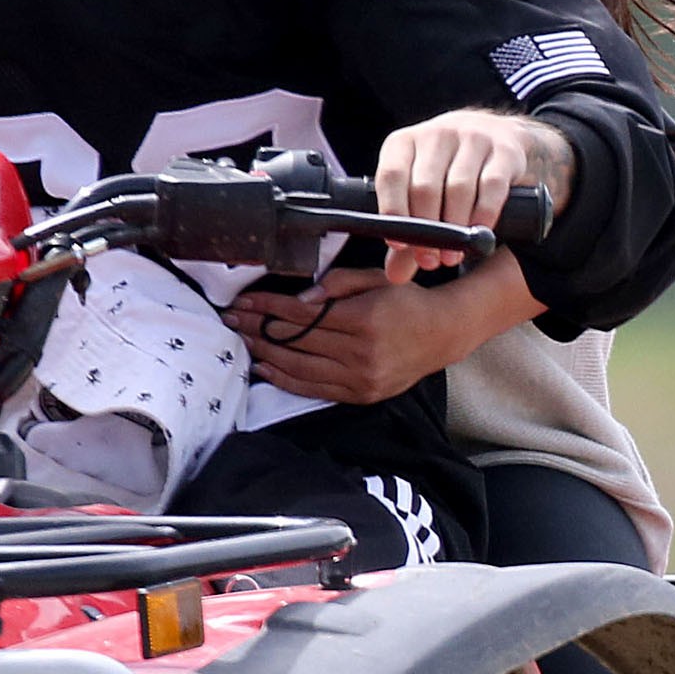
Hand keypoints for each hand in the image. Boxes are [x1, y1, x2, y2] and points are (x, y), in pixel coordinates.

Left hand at [223, 253, 543, 407]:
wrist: (442, 334)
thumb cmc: (406, 301)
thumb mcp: (376, 278)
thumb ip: (337, 283)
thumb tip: (299, 297)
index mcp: (363, 318)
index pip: (301, 313)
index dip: (267, 306)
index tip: (244, 301)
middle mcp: (361, 352)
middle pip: (295, 340)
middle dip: (258, 327)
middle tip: (232, 319)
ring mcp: (360, 377)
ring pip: (299, 367)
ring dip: (265, 353)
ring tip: (242, 340)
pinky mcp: (360, 395)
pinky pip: (313, 388)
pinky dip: (285, 379)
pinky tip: (265, 367)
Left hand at [374, 108, 575, 282]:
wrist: (499, 138)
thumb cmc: (448, 171)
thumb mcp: (422, 195)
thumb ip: (408, 232)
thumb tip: (395, 274)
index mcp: (404, 143)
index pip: (392, 175)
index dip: (392, 211)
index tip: (398, 243)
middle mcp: (436, 135)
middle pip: (425, 186)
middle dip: (427, 230)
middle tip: (430, 259)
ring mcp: (472, 138)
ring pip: (458, 187)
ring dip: (454, 228)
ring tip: (451, 255)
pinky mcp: (504, 150)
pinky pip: (492, 186)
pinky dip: (484, 215)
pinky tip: (479, 234)